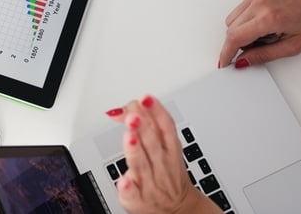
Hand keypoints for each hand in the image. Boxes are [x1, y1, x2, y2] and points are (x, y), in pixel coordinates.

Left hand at [107, 96, 218, 213]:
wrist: (178, 209)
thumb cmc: (167, 172)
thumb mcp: (164, 145)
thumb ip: (144, 123)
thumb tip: (121, 109)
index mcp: (169, 148)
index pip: (165, 126)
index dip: (156, 110)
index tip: (146, 98)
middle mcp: (161, 163)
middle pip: (152, 143)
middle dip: (143, 127)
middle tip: (133, 116)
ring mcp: (150, 181)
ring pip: (141, 165)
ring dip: (135, 151)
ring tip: (129, 137)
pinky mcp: (138, 199)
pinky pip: (133, 194)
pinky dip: (128, 187)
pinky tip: (123, 180)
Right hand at [218, 0, 300, 67]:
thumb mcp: (293, 46)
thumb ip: (264, 55)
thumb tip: (244, 61)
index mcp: (269, 17)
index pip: (234, 37)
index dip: (226, 52)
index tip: (224, 62)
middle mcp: (259, 1)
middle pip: (230, 27)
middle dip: (238, 42)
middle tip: (257, 47)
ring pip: (233, 17)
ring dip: (242, 29)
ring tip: (265, 32)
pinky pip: (241, 7)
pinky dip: (247, 17)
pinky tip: (266, 20)